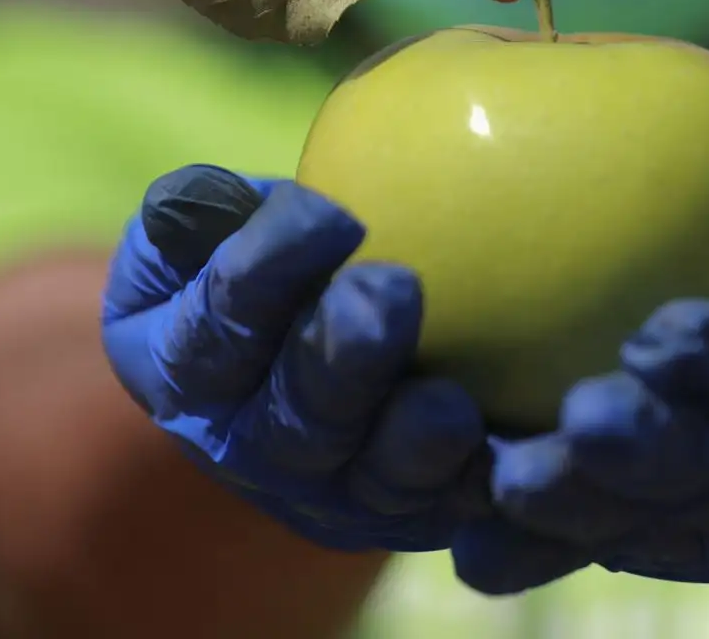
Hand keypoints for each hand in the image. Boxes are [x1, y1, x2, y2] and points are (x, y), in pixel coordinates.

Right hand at [101, 165, 488, 552]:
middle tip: (395, 290)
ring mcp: (329, 492)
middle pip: (296, 419)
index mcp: (186, 370)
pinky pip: (450, 506)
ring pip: (372, 480)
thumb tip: (190, 194)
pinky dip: (482, 484)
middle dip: (343, 361)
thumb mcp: (206, 227)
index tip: (332, 216)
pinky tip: (522, 449)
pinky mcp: (405, 514)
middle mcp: (250, 448)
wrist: (303, 347)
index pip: (215, 326)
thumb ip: (202, 210)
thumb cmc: (259, 256)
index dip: (267, 273)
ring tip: (453, 403)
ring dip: (414, 445)